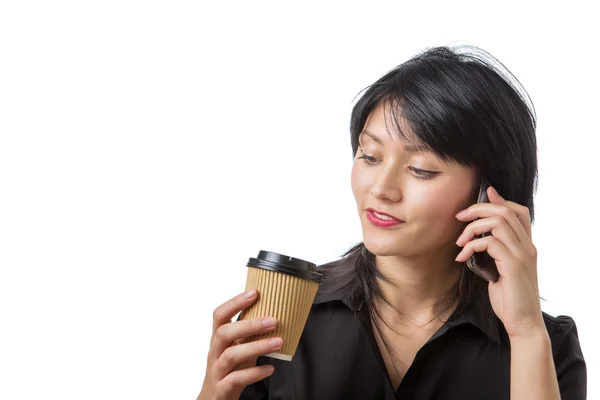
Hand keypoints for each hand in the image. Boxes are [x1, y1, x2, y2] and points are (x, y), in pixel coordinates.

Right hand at [197, 289, 282, 399]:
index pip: (219, 315)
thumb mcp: (237, 348)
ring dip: (257, 347)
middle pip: (224, 333)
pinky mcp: (222, 389)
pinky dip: (254, 373)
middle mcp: (215, 352)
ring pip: (231, 356)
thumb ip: (249, 335)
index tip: (254, 292)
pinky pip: (235, 379)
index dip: (235, 302)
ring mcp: (217, 371)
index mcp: (218, 339)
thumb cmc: (229, 370)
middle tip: (273, 321)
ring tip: (278, 342)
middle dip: (249, 325)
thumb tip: (275, 316)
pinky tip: (269, 368)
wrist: (213, 399)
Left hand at [454, 186, 545, 338]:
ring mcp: (522, 254)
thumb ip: (494, 252)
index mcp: (526, 245)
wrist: (522, 322)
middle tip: (459, 217)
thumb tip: (478, 238)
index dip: (499, 200)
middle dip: (478, 209)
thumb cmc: (509, 297)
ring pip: (497, 222)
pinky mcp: (512, 264)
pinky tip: (462, 258)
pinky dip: (471, 246)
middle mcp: (527, 246)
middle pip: (505, 211)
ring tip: (460, 242)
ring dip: (472, 228)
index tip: (482, 195)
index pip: (519, 211)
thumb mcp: (500, 269)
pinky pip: (489, 242)